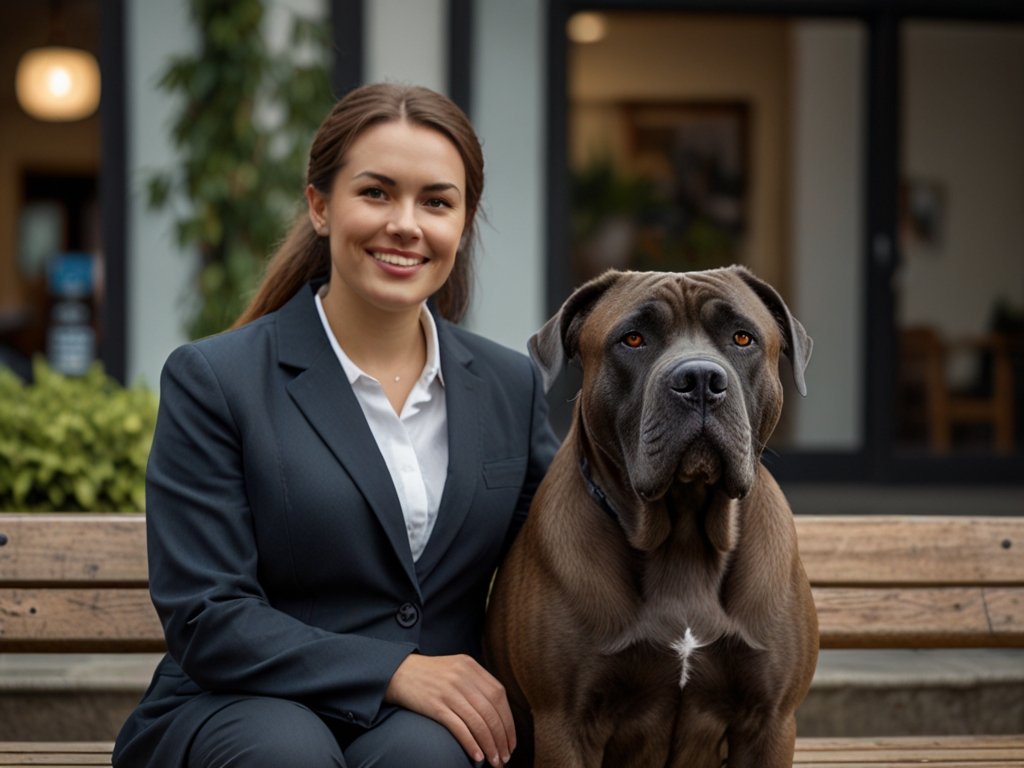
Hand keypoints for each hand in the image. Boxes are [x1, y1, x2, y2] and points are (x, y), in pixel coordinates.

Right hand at [385, 653, 514, 765]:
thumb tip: (498, 713)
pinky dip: (471, 744)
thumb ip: (476, 683)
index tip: (511, 741)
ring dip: (489, 745)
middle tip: (505, 756)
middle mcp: (462, 676)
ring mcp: (449, 690)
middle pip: (491, 711)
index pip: (499, 695)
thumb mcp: (456, 668)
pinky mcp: (435, 705)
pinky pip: (459, 727)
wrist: (397, 672)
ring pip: (478, 722)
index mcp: (470, 666)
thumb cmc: (430, 675)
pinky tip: (477, 756)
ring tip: (494, 760)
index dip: (508, 720)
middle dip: (502, 737)